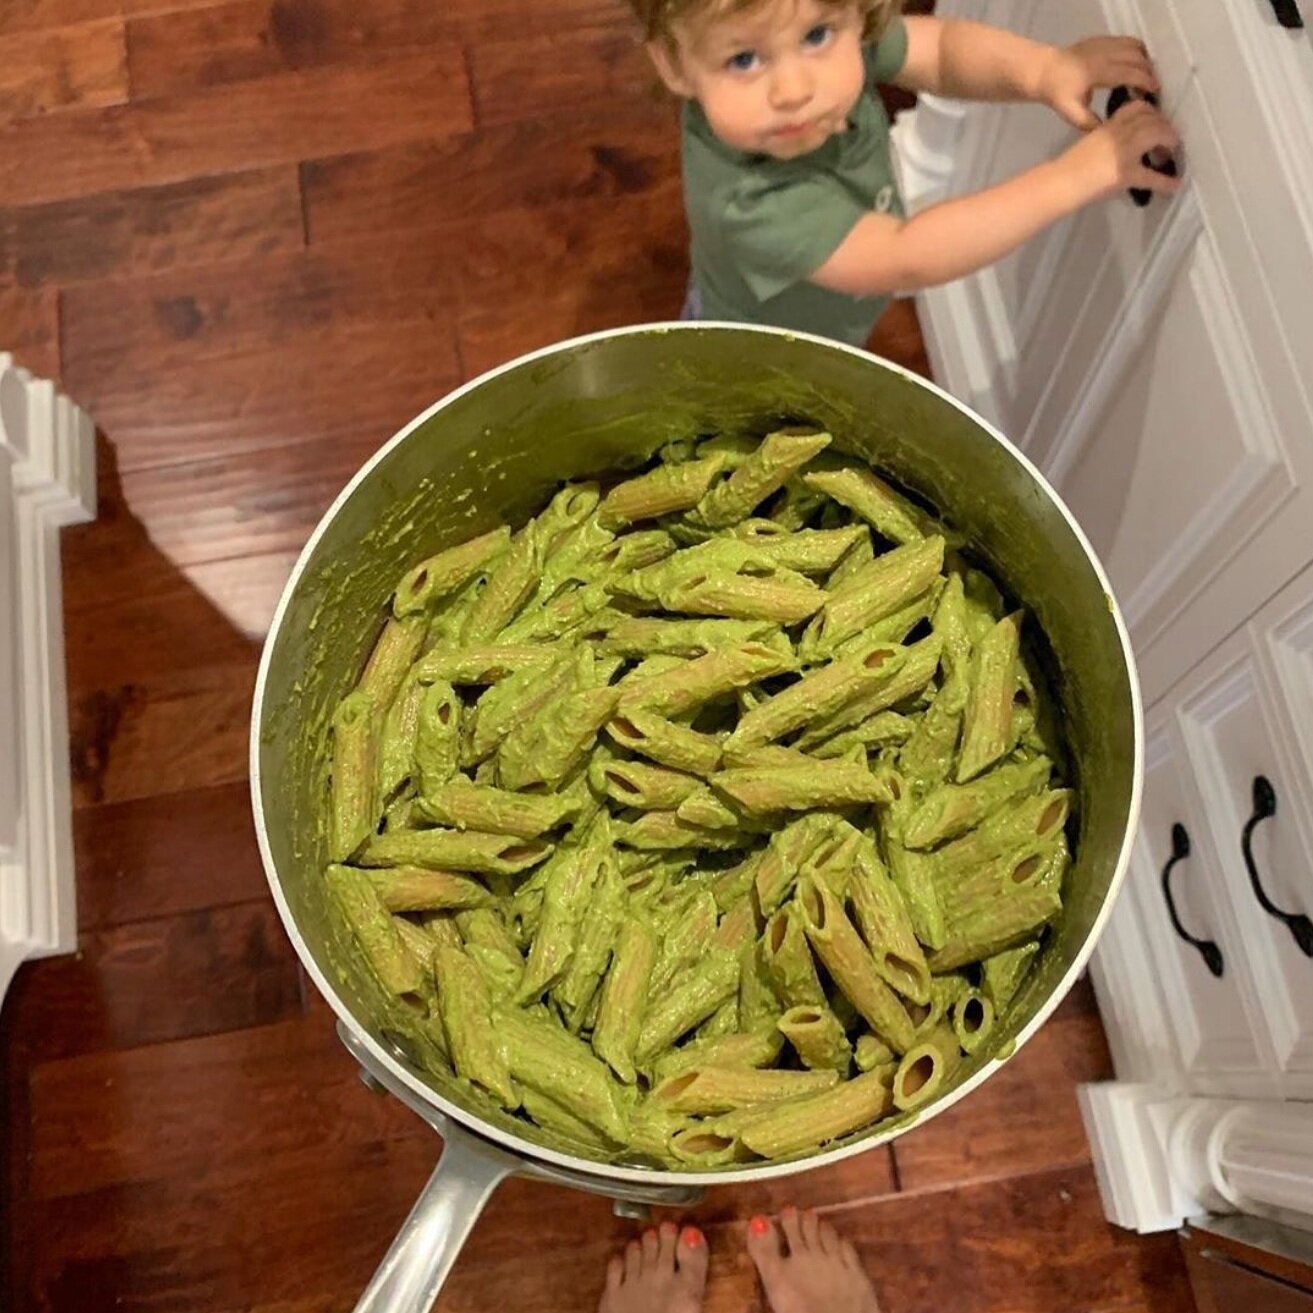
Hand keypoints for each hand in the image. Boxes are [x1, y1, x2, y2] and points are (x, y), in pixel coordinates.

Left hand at [1035, 35, 1159, 129]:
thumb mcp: (1072, 113)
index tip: (1155, 92)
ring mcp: (1104, 43)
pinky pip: (1127, 41)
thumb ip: (1091, 124)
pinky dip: (1136, 51)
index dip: (1145, 81)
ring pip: (1135, 46)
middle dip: (1148, 72)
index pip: (1130, 73)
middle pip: (1137, 58)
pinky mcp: (1103, 39)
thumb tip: (1110, 133)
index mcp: (1097, 72)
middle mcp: (1103, 53)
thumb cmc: (1058, 94)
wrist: (1044, 71)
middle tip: (1150, 89)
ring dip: (1144, 60)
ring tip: (1144, 77)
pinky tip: (1135, 66)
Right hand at [1057, 98, 1181, 201]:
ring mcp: (1124, 152)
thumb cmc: (1067, 168)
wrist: (1059, 183)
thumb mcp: (1089, 143)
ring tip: (1171, 154)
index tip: (1155, 120)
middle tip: (1168, 140)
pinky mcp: (1125, 173)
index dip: (1151, 112)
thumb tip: (1120, 148)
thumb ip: (1107, 140)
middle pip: (1151, 118)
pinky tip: (1175, 186)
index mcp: (1108, 126)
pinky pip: (1151, 176)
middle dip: (1164, 126)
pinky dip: (1165, 182)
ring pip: (1157, 134)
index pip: (1137, 107)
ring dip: (1169, 142)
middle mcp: (1119, 133)